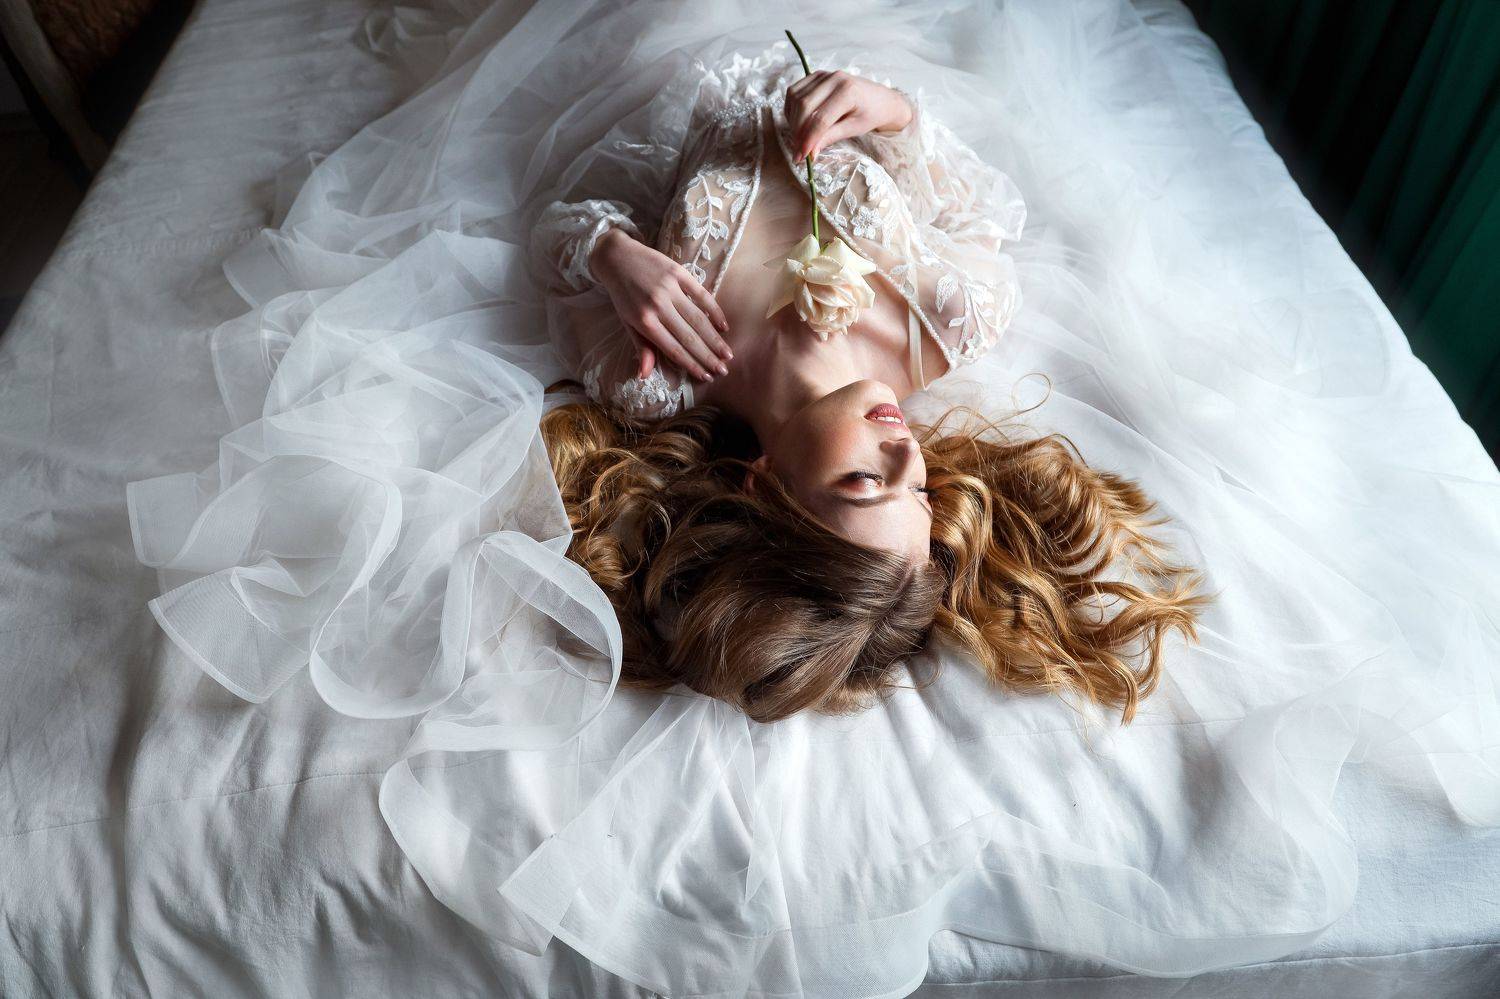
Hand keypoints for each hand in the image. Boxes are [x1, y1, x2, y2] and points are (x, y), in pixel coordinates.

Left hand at [590, 227, 731, 381]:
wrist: (617, 258)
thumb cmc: (623, 295)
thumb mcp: (628, 322)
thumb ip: (641, 347)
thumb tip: (644, 375)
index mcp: (644, 322)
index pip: (673, 349)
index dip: (691, 365)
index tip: (706, 377)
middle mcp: (658, 306)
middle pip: (689, 337)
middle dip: (708, 357)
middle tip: (723, 370)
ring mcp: (669, 289)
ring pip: (698, 319)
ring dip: (715, 339)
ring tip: (727, 354)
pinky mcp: (678, 273)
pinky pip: (701, 294)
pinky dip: (714, 311)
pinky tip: (724, 326)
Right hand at [785, 70, 913, 160]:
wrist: (879, 99)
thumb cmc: (870, 115)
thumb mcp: (854, 129)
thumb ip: (831, 137)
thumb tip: (810, 152)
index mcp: (848, 91)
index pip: (821, 118)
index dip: (808, 139)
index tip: (801, 157)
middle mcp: (834, 78)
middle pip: (804, 106)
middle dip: (798, 132)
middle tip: (797, 152)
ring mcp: (823, 74)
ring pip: (796, 98)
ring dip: (792, 121)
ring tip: (799, 138)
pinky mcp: (815, 76)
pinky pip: (794, 92)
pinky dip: (792, 110)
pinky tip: (798, 123)